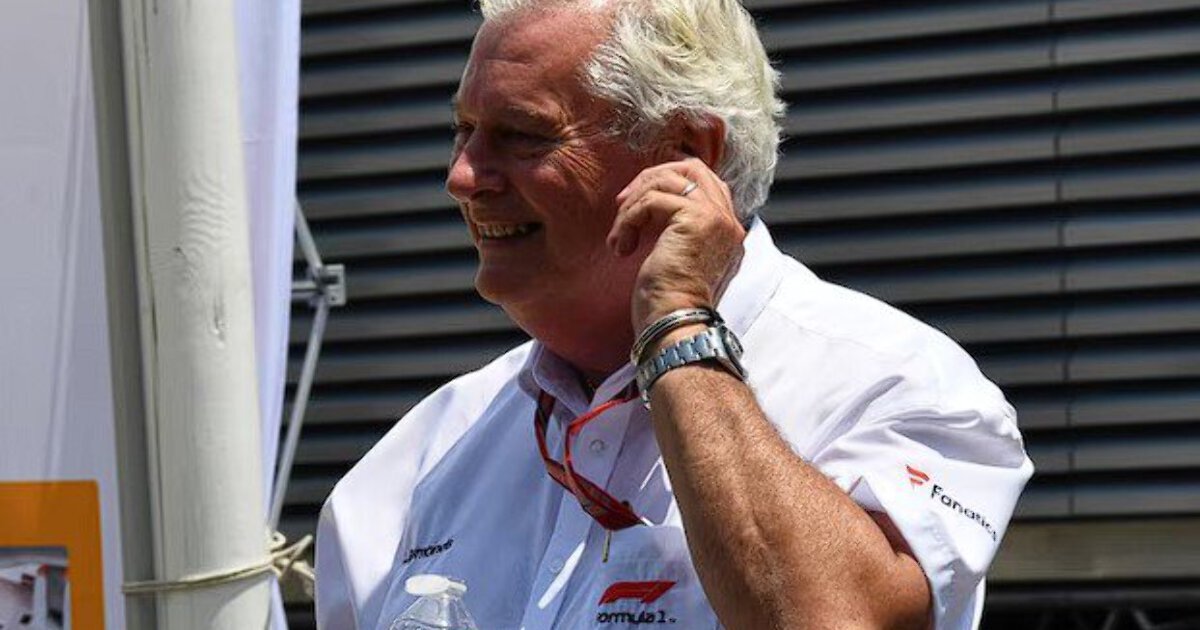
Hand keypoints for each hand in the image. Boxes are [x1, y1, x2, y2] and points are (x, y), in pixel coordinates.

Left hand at [608, 157, 745, 335]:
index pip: (705, 181)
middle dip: (652, 178)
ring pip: (667, 181)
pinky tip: (621, 247)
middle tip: (623, 203)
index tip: (637, 204)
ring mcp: (715, 218)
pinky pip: (651, 200)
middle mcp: (728, 220)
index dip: (669, 180)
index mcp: (728, 230)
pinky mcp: (695, 219)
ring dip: (633, 203)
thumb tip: (649, 204)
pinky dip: (628, 220)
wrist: (675, 324)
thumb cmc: (668, 302)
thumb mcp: (677, 257)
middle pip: (692, 168)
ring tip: (620, 235)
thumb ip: (678, 229)